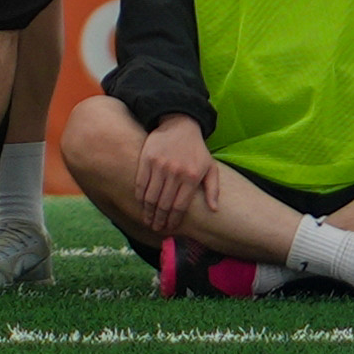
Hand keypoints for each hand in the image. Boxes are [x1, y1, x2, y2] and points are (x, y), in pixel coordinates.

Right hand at [131, 117, 212, 235]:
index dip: (173, 220)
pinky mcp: (147, 159)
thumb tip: (214, 209)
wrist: (180, 125)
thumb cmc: (197, 150)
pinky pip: (141, 183)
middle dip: (159, 220)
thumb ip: (213, 189)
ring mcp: (160, 165)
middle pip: (164, 204)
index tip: (169, 228)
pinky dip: (140, 197)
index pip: (180, 206)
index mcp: (192, 177)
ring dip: (148, 212)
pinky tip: (141, 204)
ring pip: (151, 196)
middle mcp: (176, 173)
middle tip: (156, 228)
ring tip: (148, 220)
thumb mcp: (211, 167)